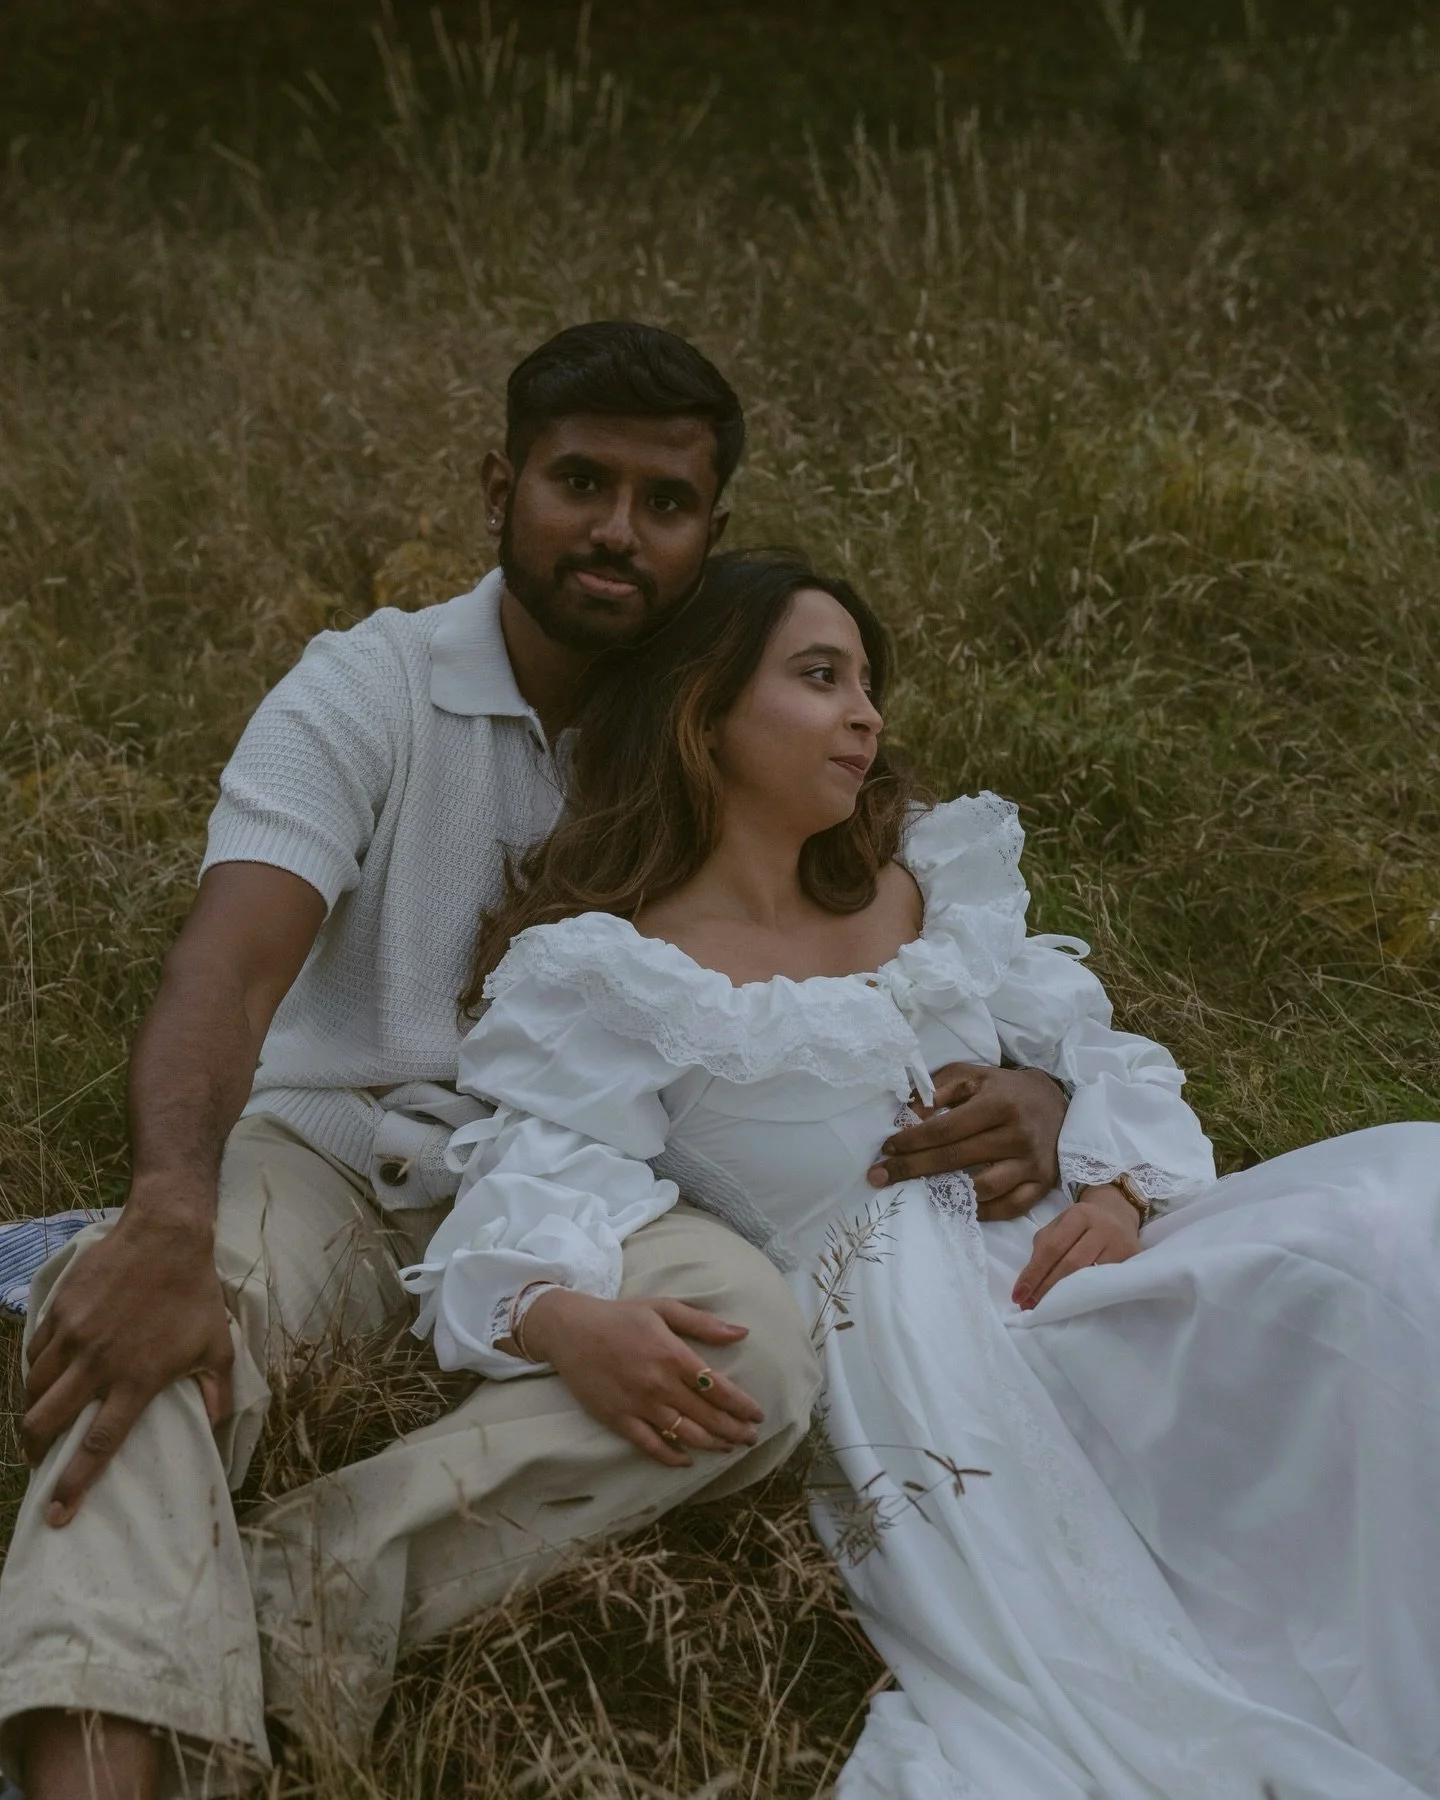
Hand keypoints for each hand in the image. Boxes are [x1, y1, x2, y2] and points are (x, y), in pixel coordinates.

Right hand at [22, 1196, 234, 1525]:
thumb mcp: (217, 1345)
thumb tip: (217, 1424)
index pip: (97, 1445)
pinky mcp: (59, 1311)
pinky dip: (35, 1370)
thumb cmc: (195, 1294)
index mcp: (135, 1380)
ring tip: (40, 1421)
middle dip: (34, 1450)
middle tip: (38, 1461)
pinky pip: (34, 1353)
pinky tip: (45, 1376)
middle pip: (45, 1423)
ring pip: (33, 1390)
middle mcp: (97, 1363)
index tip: (56, 1515)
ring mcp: (74, 1336)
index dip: (73, 1485)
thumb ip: (216, 1390)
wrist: (166, 1235)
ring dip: (32, 1412)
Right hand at [520, 1289, 764, 1468]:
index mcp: (673, 1355)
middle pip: (707, 1416)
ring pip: (685, 1434)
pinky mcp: (618, 1420)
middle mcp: (659, 1385)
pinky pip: (650, 1446)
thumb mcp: (663, 1308)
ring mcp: (638, 1405)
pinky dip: (672, 1457)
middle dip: (734, 1430)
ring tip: (729, 1447)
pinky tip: (687, 1460)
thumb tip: (742, 1332)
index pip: (718, 1388)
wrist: (570, 1330)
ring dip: (712, 1444)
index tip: (758, 1414)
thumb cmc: (620, 1316)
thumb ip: (703, 1323)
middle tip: (751, 1438)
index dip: (742, 1405)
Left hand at [869, 1063, 1066, 1218]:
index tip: (887, 1149)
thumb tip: (909, 1114)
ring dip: (945, 1194)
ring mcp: (1032, 1163)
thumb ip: (937, 1088)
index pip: (946, 1129)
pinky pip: (1009, 1207)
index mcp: (998, 1104)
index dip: (912, 1141)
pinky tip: (957, 1206)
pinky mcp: (1042, 1184)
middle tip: (879, 1177)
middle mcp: (1017, 1134)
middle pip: (956, 1159)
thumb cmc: (1004, 1090)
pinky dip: (982, 1212)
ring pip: (982, 1189)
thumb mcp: (971, 1075)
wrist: (1055, 1102)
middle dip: (912, 1169)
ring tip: (916, 1194)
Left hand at [1011, 1185, 1141, 1310]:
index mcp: (1078, 1215)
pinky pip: (1108, 1283)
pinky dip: (1089, 1296)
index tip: (1018, 1295)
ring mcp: (1120, 1244)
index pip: (1052, 1248)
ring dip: (1066, 1296)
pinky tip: (1075, 1306)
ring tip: (1048, 1309)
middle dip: (1047, 1288)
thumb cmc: (1082, 1225)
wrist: (1119, 1216)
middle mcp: (1101, 1228)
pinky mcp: (1134, 1259)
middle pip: (1071, 1264)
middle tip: (1030, 1306)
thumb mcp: (1061, 1226)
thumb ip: (1043, 1248)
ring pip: (1091, 1276)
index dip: (1034, 1274)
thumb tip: (1027, 1284)